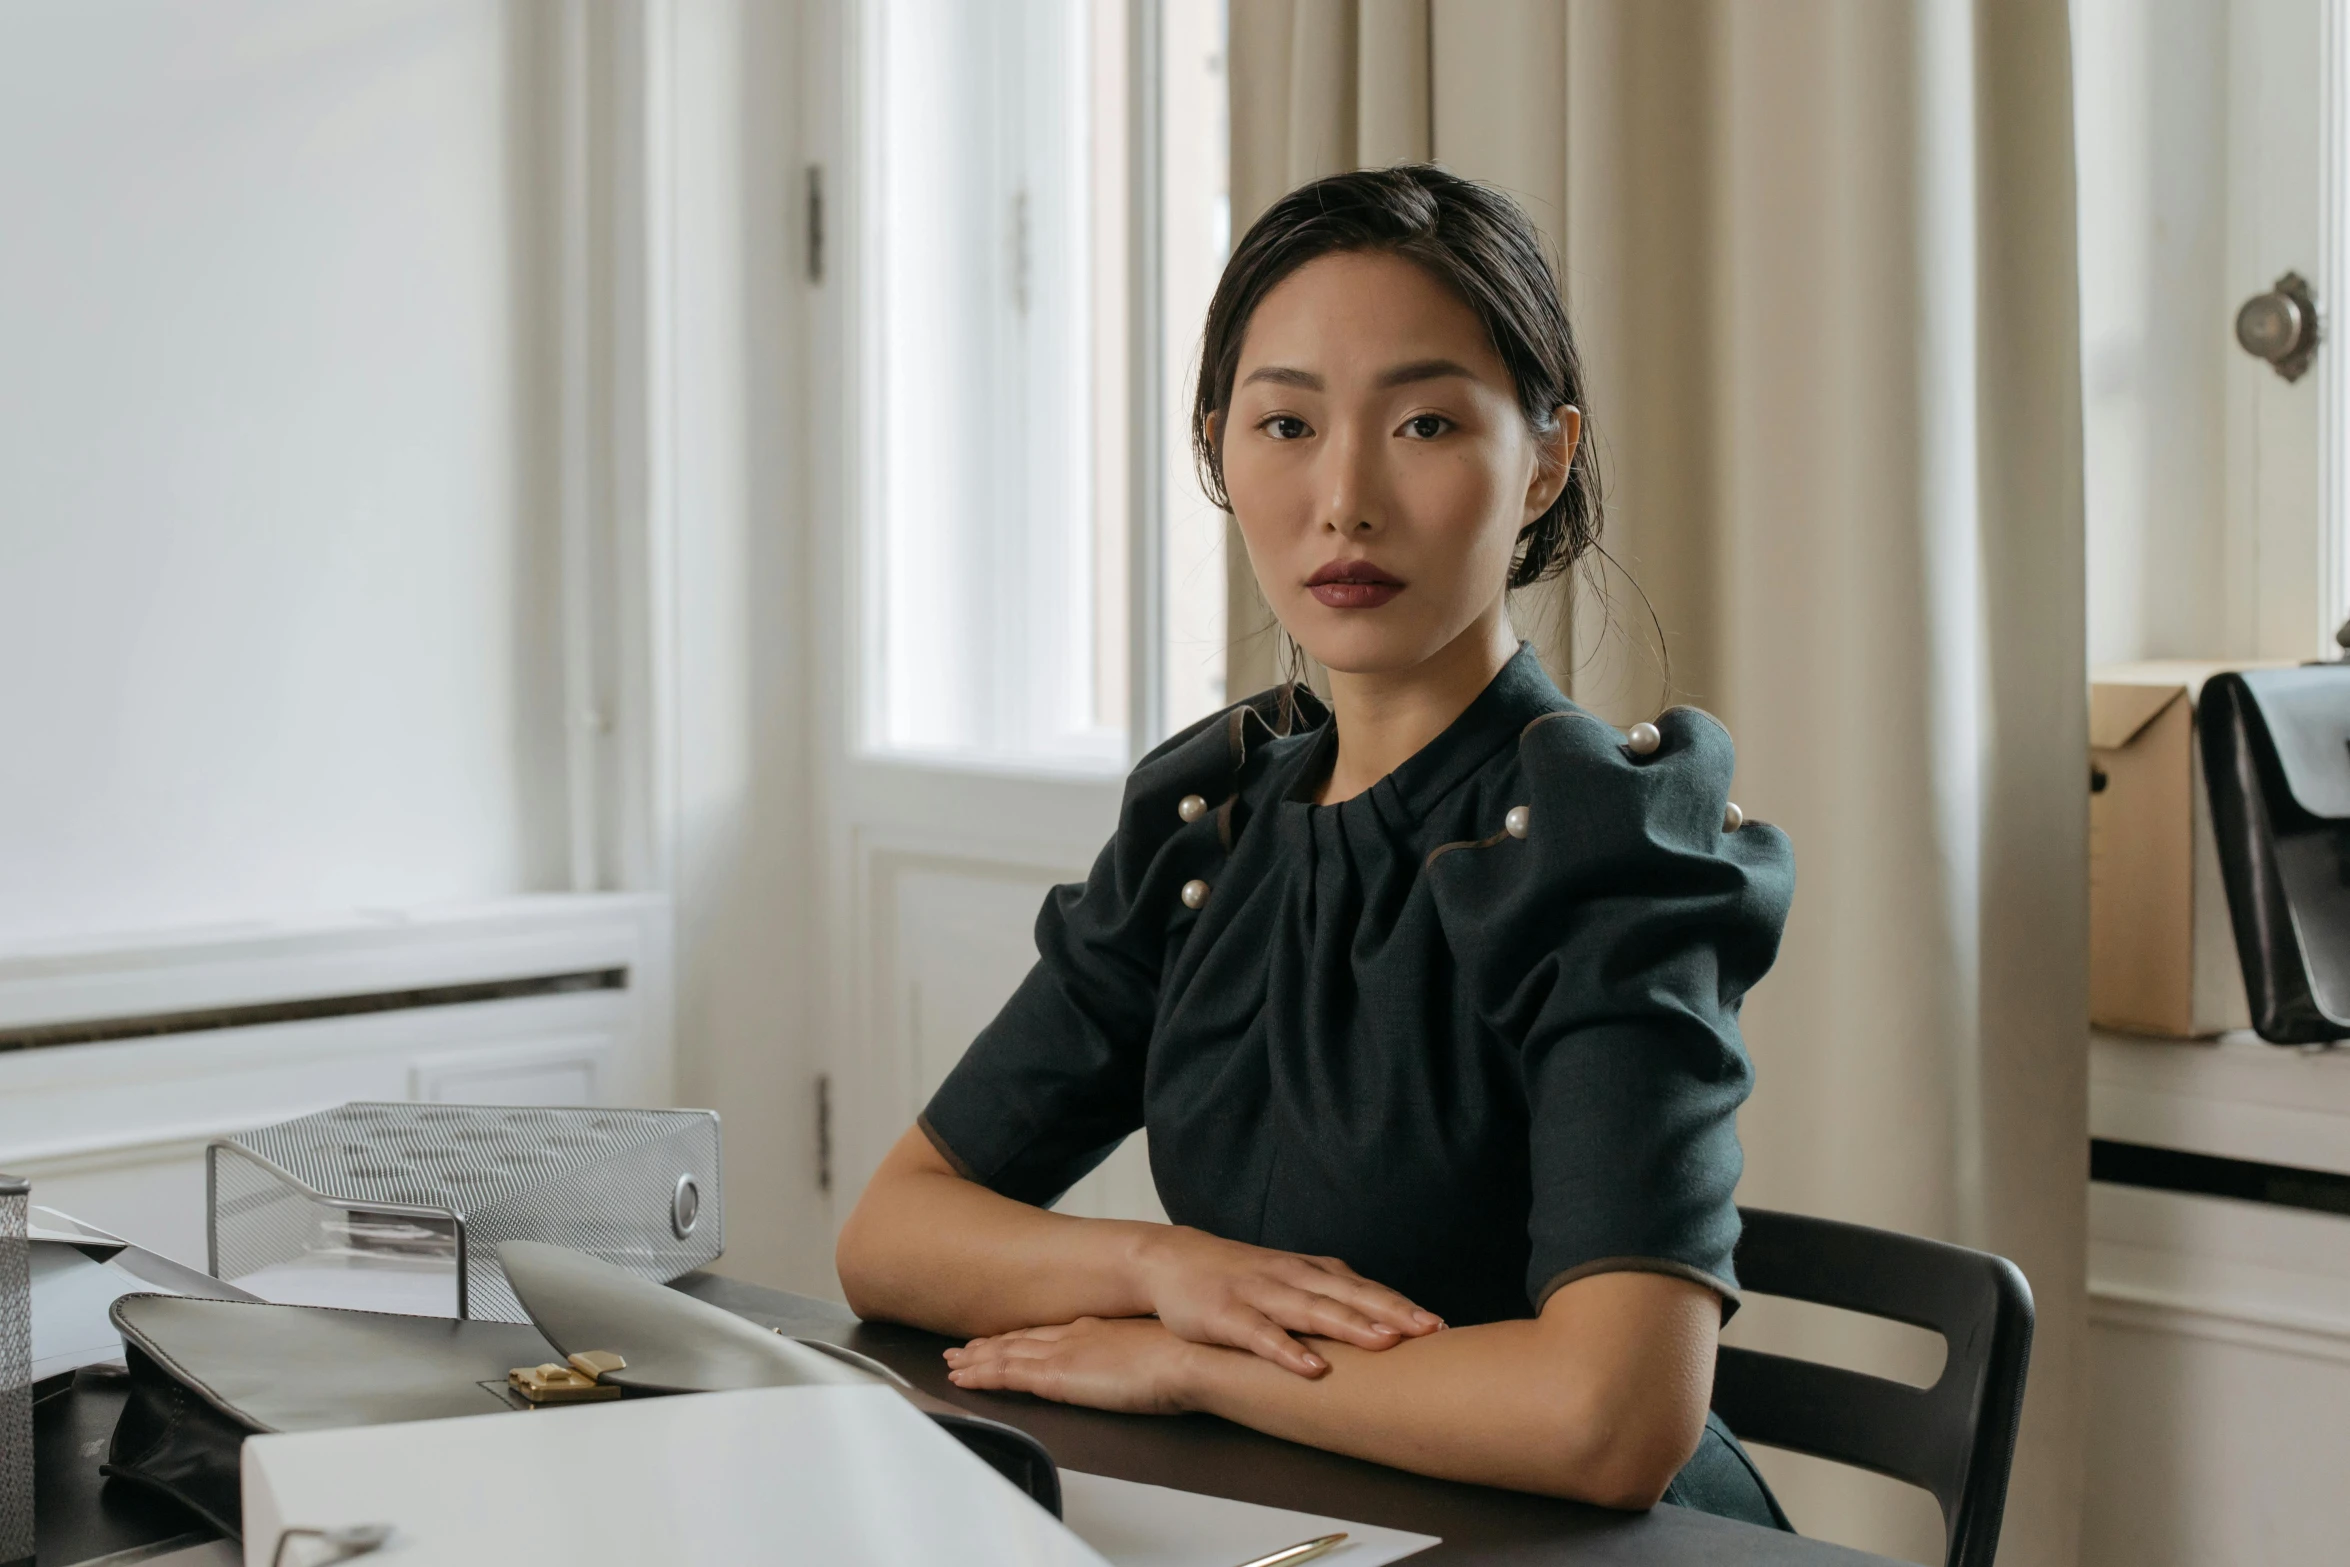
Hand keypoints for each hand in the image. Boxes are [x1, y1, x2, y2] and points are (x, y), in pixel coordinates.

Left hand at [944, 1317, 1206, 1414]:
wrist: (1188, 1358)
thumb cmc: (1185, 1356)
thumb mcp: (1158, 1349)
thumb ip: (1140, 1354)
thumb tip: (1144, 1362)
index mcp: (1097, 1328)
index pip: (1047, 1332)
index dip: (1020, 1336)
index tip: (1001, 1337)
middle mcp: (1073, 1336)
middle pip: (1020, 1340)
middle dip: (989, 1346)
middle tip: (963, 1350)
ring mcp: (1062, 1354)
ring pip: (1005, 1355)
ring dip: (976, 1360)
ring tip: (953, 1365)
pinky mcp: (1055, 1377)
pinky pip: (1006, 1375)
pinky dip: (980, 1376)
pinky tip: (963, 1379)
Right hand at [1129, 1226, 1439, 1376]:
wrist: (1172, 1259)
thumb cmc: (1240, 1277)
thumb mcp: (1290, 1279)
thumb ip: (1331, 1296)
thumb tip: (1386, 1326)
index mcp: (1311, 1272)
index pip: (1366, 1289)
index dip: (1404, 1306)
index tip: (1443, 1327)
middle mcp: (1292, 1278)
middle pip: (1350, 1295)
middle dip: (1393, 1313)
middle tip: (1433, 1330)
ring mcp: (1259, 1295)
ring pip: (1312, 1310)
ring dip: (1351, 1326)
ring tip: (1386, 1343)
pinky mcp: (1227, 1315)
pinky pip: (1262, 1336)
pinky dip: (1287, 1351)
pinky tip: (1312, 1369)